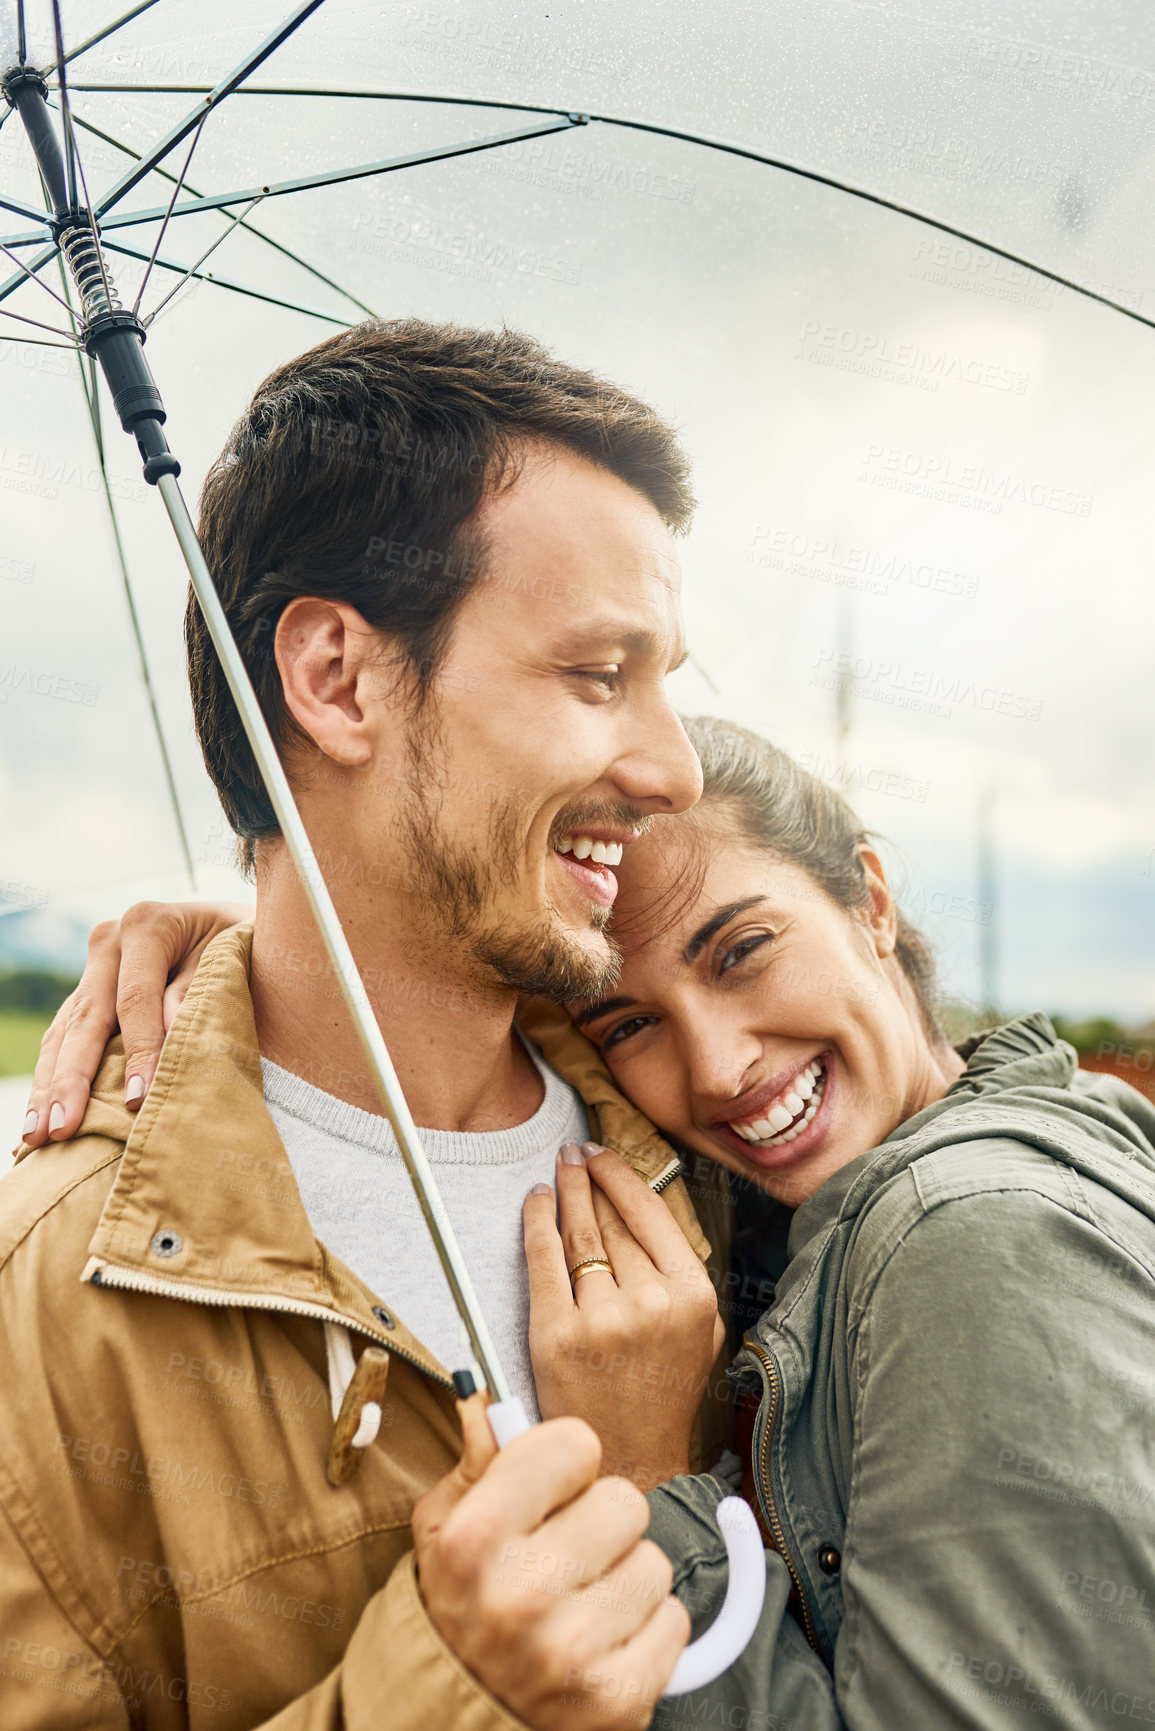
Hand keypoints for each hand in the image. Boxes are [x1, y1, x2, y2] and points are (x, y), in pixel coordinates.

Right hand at [23, 900, 252, 1146]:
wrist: (244, 933)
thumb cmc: (250, 947)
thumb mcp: (237, 958)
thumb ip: (200, 991)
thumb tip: (165, 1034)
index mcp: (148, 924)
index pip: (135, 997)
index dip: (137, 1050)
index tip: (137, 1099)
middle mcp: (111, 942)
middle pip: (87, 1018)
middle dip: (70, 1079)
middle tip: (60, 1130)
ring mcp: (96, 969)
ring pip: (66, 1032)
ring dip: (49, 1087)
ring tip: (36, 1136)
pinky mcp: (91, 995)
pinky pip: (67, 1038)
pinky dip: (53, 1078)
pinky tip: (39, 1118)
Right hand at [413, 1393, 689, 1729]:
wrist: (454, 1721)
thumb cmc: (455, 1610)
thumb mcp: (441, 1532)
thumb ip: (475, 1463)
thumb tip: (486, 1399)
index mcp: (477, 1538)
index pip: (575, 1444)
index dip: (567, 1462)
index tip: (555, 1485)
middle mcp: (523, 1592)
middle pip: (626, 1501)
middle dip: (602, 1522)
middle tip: (568, 1551)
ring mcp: (573, 1650)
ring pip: (655, 1562)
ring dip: (626, 1577)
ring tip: (581, 1602)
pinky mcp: (617, 1699)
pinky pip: (675, 1620)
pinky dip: (648, 1629)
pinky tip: (604, 1640)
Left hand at [524, 1143, 724, 1491]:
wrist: (630, 1462)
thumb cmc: (664, 1395)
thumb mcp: (702, 1334)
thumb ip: (686, 1278)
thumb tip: (650, 1212)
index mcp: (694, 1295)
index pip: (651, 1214)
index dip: (622, 1176)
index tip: (603, 1155)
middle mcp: (652, 1302)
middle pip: (611, 1220)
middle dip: (589, 1179)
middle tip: (574, 1153)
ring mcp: (604, 1318)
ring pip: (579, 1234)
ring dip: (564, 1193)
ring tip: (558, 1172)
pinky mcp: (558, 1335)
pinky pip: (543, 1260)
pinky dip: (536, 1223)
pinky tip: (536, 1202)